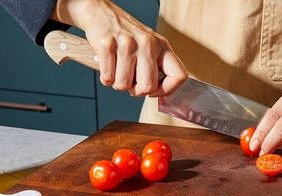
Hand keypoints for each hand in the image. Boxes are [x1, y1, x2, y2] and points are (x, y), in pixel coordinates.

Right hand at [52, 0, 186, 96]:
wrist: (101, 14)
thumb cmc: (127, 36)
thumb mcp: (150, 47)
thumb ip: (157, 68)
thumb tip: (159, 95)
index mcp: (162, 46)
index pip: (179, 76)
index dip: (167, 90)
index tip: (155, 91)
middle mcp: (148, 44)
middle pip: (148, 87)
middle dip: (137, 91)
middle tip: (131, 82)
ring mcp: (127, 44)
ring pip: (124, 85)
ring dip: (118, 83)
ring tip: (118, 69)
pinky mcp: (108, 46)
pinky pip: (108, 79)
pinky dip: (106, 78)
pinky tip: (109, 65)